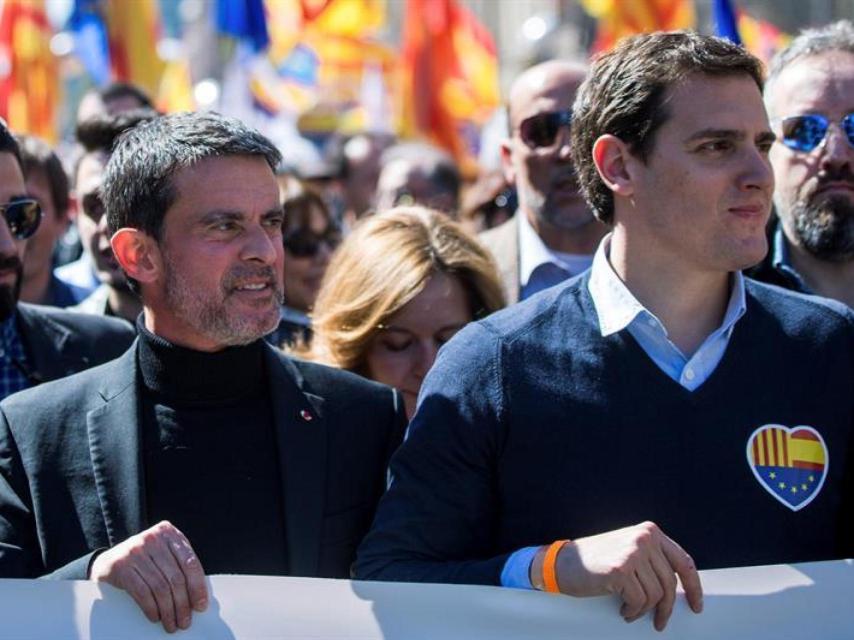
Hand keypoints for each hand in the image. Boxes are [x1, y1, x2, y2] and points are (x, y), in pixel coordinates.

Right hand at [89, 521, 207, 632]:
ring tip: (172, 624)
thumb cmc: (144, 559)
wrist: (108, 559)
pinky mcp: (121, 566)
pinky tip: (156, 617)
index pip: (189, 562)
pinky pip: (142, 592)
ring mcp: (135, 551)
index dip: (197, 586)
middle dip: (183, 604)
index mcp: (169, 533)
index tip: (201, 605)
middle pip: (175, 577)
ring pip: (160, 587)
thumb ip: (180, 565)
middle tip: (185, 621)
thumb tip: (199, 595)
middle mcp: (153, 538)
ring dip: (168, 610)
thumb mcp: (164, 553)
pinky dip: (151, 608)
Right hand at [552, 521, 702, 630]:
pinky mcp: (621, 570)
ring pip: (656, 595)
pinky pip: (639, 602)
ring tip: (630, 609)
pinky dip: (632, 611)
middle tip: (660, 622)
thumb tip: (680, 587)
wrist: (563, 563)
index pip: (683, 561)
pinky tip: (622, 608)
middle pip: (670, 584)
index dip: (694, 587)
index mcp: (650, 532)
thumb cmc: (596, 561)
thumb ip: (653, 560)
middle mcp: (644, 538)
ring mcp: (633, 552)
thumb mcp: (629, 551)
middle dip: (666, 608)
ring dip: (644, 610)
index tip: (697, 604)